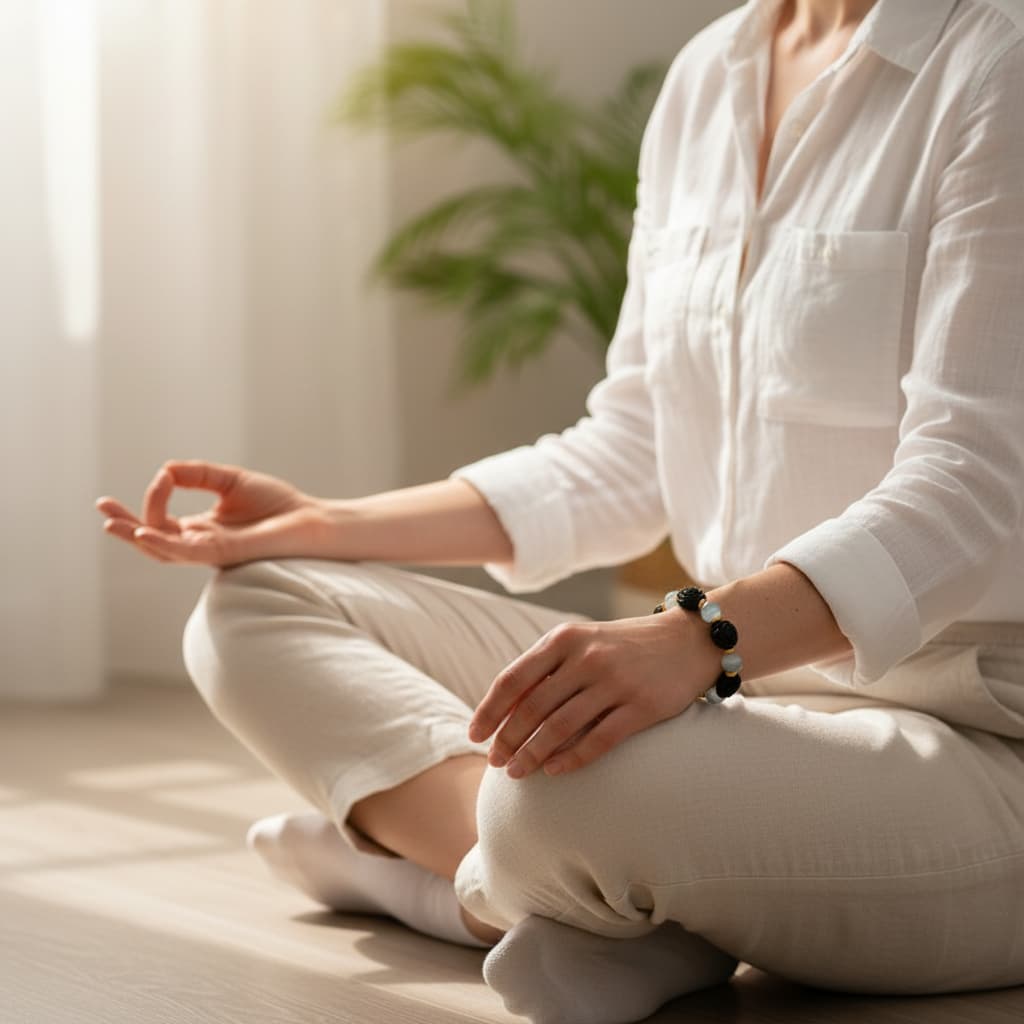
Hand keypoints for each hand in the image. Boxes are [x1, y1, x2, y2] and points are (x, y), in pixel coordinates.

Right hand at [95, 460, 327, 566]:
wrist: (310, 519)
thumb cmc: (277, 504)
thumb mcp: (229, 480)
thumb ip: (196, 473)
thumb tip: (165, 469)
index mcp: (202, 529)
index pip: (162, 521)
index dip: (153, 498)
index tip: (163, 475)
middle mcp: (202, 543)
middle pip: (154, 541)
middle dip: (126, 526)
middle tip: (102, 510)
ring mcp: (212, 551)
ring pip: (165, 552)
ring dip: (137, 538)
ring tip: (113, 525)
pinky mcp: (227, 552)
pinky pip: (188, 553)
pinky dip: (165, 543)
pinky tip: (145, 533)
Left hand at [467, 613, 719, 778]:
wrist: (688, 639)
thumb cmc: (623, 646)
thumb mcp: (582, 642)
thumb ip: (546, 668)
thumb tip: (504, 710)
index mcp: (565, 639)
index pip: (513, 678)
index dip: (490, 711)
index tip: (475, 735)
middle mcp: (587, 658)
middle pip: (532, 708)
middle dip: (508, 739)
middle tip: (495, 763)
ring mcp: (616, 682)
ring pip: (560, 727)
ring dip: (532, 754)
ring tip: (517, 773)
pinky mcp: (643, 707)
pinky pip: (598, 740)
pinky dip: (571, 759)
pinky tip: (554, 771)